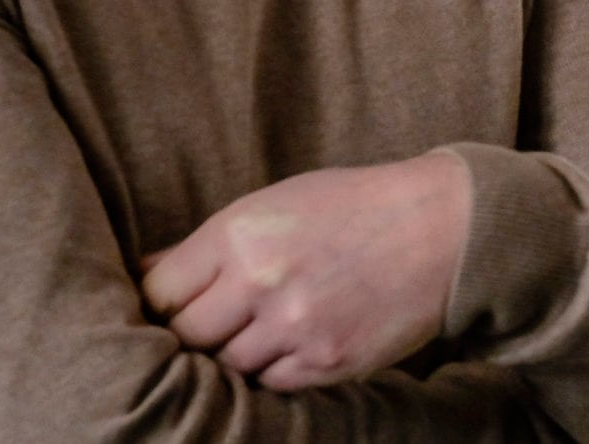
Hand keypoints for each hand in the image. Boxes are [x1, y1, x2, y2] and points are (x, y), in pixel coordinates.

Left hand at [140, 151, 472, 389]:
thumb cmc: (355, 207)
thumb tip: (146, 275)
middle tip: (208, 326)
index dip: (157, 303)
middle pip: (186, 337)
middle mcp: (261, 282)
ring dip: (235, 354)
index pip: (159, 291)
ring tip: (257, 330)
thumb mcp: (277, 203)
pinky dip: (274, 371)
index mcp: (241, 233)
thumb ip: (214, 243)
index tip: (167, 306)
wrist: (442, 228)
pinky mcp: (327, 362)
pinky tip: (291, 344)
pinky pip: (272, 385)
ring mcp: (295, 327)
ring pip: (228, 367)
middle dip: (192, 334)